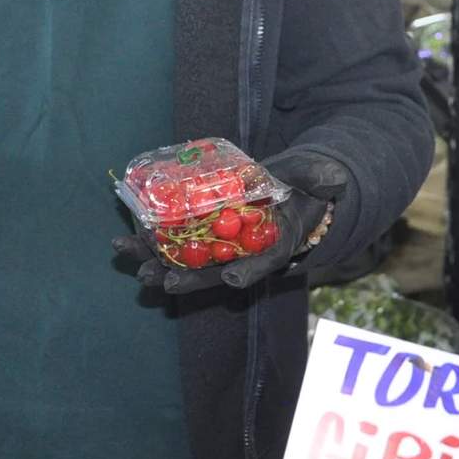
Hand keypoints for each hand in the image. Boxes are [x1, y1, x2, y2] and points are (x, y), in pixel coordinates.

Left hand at [113, 148, 349, 294]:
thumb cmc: (309, 185)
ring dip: (157, 264)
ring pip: (189, 262)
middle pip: (215, 272)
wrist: (296, 188)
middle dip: (187, 278)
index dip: (248, 272)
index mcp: (279, 244)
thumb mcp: (320, 178)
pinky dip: (153, 244)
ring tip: (129, 261)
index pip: (265, 263)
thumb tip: (331, 179)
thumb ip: (321, 179)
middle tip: (160, 281)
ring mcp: (225, 245)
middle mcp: (249, 252)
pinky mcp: (207, 232)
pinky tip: (127, 240)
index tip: (231, 278)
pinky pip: (178, 242)